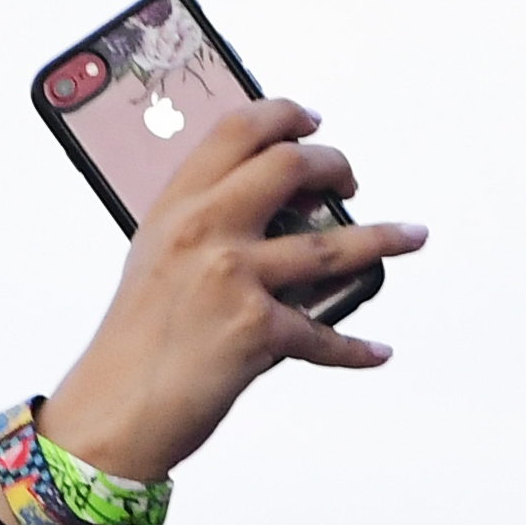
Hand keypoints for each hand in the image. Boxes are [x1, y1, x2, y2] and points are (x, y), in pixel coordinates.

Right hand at [42, 97, 418, 476]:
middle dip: (335, 166)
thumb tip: (264, 206)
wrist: (113, 409)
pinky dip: (355, 347)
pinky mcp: (255, 329)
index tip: (311, 122)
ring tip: (412, 236)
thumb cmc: (134, 342)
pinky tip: (376, 350)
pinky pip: (324, 333)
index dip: (283, 115)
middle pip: (290, 166)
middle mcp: (203, 230)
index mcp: (175, 207)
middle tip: (351, 183)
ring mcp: (231, 276)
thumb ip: (199, 223)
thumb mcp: (153, 259)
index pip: (235, 131)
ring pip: (332, 244)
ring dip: (384, 238)